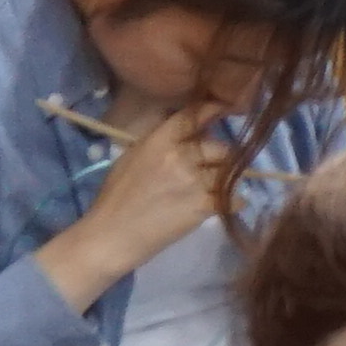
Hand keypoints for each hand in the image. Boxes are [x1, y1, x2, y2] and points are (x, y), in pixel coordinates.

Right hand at [50, 106, 231, 283]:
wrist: (110, 236)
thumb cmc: (115, 198)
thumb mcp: (131, 158)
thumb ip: (159, 143)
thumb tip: (186, 132)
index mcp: (158, 141)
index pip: (193, 116)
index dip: (214, 110)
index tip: (227, 109)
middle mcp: (179, 155)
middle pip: (219, 146)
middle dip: (220, 157)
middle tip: (211, 169)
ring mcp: (193, 180)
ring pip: (229, 171)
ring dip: (228, 179)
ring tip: (217, 189)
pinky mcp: (203, 205)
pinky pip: (235, 197)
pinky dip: (233, 201)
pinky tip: (225, 205)